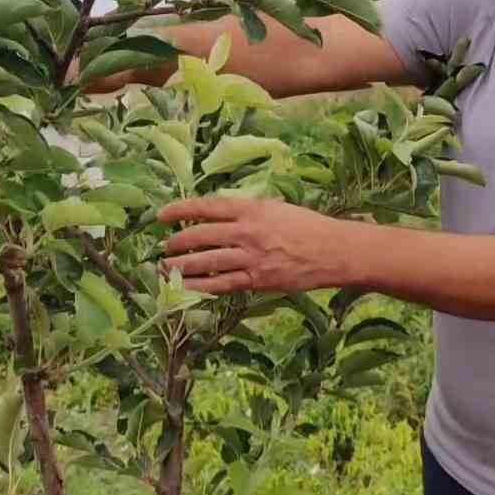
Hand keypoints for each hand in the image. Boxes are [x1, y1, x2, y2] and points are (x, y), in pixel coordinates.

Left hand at [157, 197, 366, 294]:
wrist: (333, 251)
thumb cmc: (307, 225)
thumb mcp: (275, 207)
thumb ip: (246, 211)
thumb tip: (216, 216)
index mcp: (251, 208)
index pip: (206, 206)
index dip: (180, 210)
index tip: (161, 215)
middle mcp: (248, 231)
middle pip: (200, 235)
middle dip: (176, 242)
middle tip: (164, 246)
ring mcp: (251, 257)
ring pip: (206, 262)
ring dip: (181, 266)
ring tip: (166, 268)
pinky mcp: (257, 280)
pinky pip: (222, 284)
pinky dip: (201, 286)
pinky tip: (186, 287)